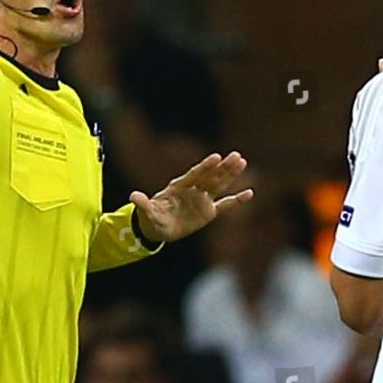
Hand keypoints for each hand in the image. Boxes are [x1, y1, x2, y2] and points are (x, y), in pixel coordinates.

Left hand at [131, 152, 251, 243]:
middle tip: (236, 155)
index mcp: (179, 188)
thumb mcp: (146, 212)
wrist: (157, 227)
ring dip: (230, 175)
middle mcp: (193, 190)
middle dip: (223, 167)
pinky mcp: (208, 212)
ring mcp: (202, 200)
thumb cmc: (151, 217)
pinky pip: (224, 206)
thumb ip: (143, 204)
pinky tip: (249, 193)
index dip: (205, 167)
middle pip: (210, 177)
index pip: (195, 175)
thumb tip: (133, 196)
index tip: (216, 157)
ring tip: (242, 162)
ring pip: (219, 186)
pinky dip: (236, 200)